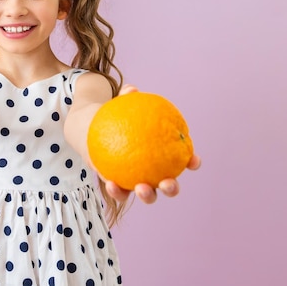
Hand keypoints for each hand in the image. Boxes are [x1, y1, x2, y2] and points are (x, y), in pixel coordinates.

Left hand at [105, 82, 201, 203]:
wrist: (93, 129)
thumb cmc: (116, 116)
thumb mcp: (121, 106)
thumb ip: (128, 98)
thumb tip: (132, 90)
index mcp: (163, 153)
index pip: (184, 159)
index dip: (192, 162)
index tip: (194, 161)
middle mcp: (154, 171)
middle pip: (169, 184)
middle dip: (171, 188)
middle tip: (167, 183)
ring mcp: (138, 181)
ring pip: (148, 194)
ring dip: (147, 195)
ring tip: (141, 188)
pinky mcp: (119, 186)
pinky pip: (120, 191)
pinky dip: (117, 190)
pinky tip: (111, 184)